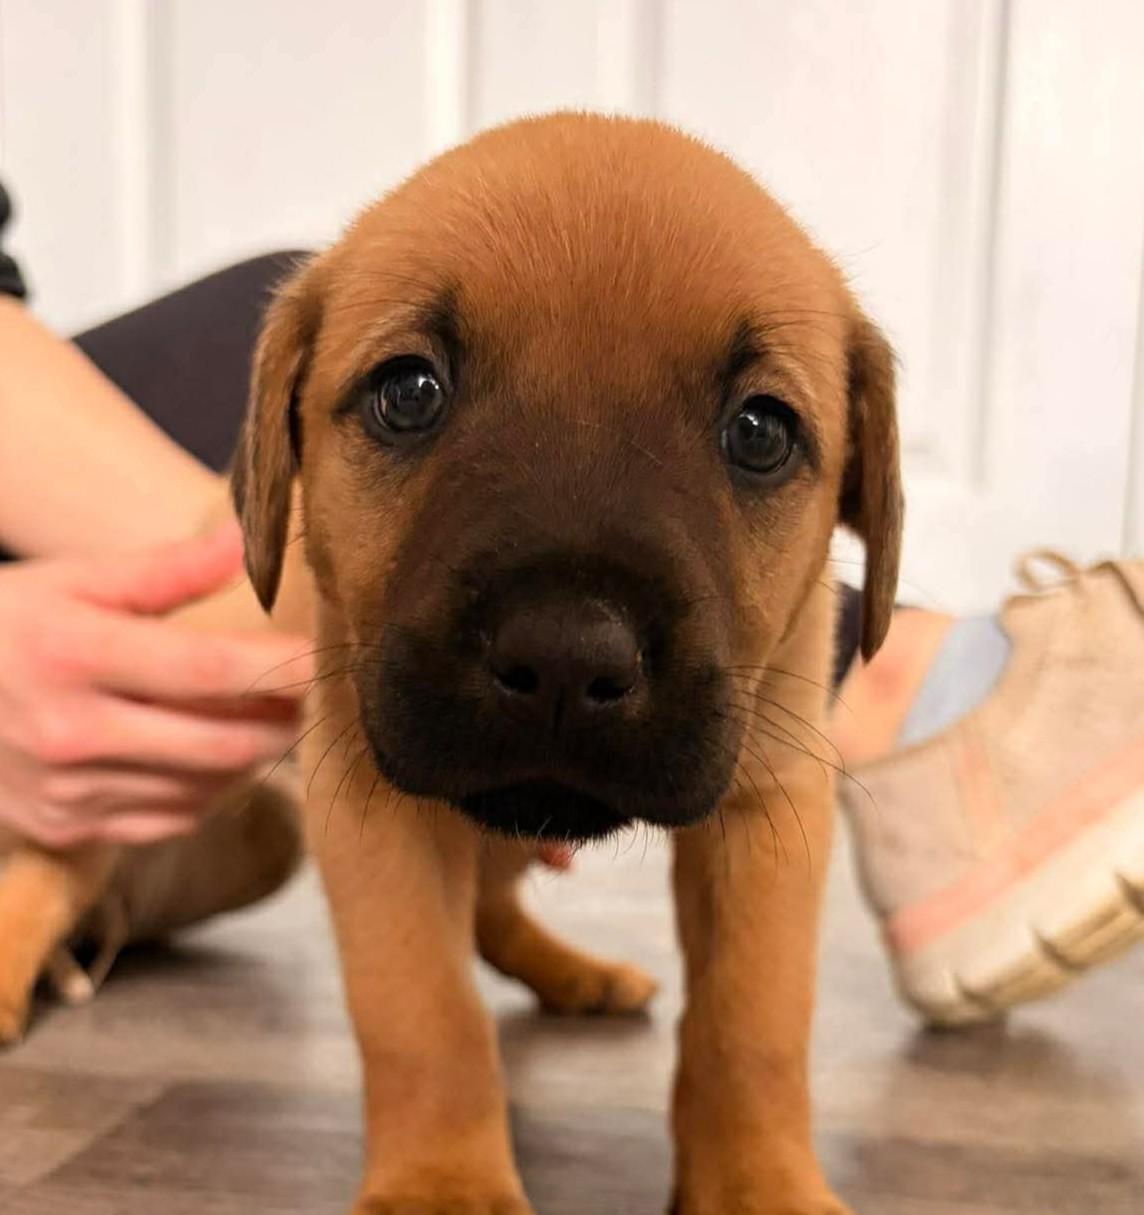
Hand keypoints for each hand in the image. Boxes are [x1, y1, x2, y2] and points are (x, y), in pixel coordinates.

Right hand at [0, 524, 311, 846]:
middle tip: (312, 695)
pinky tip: (219, 757)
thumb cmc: (7, 624)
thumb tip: (246, 541)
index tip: (321, 655)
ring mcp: (68, 791)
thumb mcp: (75, 580)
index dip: (277, 666)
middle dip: (284, 721)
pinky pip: (171, 819)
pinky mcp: (68, 828)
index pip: (206, 669)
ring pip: (206, 789)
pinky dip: (211, 791)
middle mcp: (71, 732)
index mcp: (72, 655)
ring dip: (253, 759)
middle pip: (222, 743)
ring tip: (272, 720)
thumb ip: (166, 569)